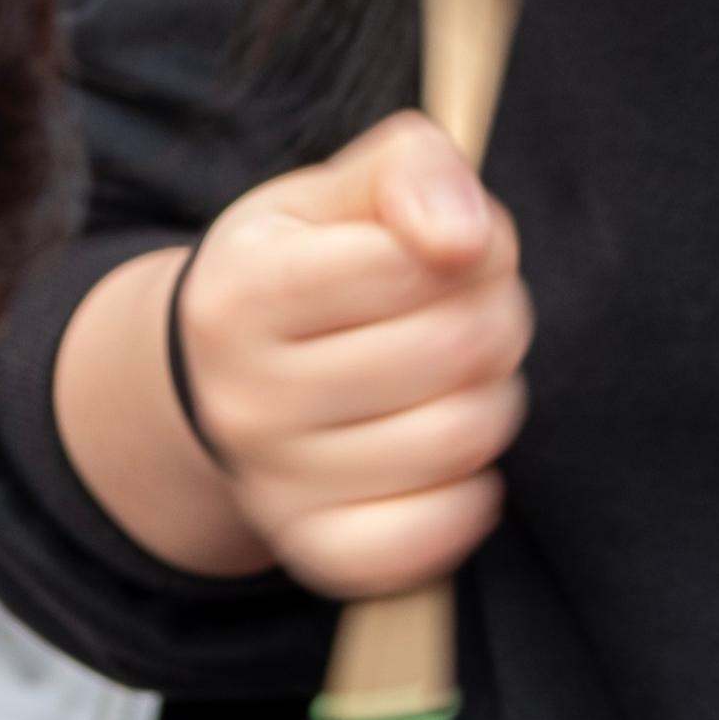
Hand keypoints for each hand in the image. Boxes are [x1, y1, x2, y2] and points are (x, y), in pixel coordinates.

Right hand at [48, 109, 524, 595]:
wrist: (221, 382)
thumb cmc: (306, 269)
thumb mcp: (340, 193)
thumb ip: (413, 169)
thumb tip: (465, 238)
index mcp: (246, 291)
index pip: (414, 263)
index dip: (477, 251)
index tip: (463, 254)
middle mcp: (245, 395)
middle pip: (454, 350)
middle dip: (497, 321)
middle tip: (476, 318)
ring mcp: (273, 483)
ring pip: (460, 438)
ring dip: (493, 400)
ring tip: (460, 381)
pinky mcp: (315, 550)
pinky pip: (428, 538)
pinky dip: (468, 499)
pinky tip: (452, 461)